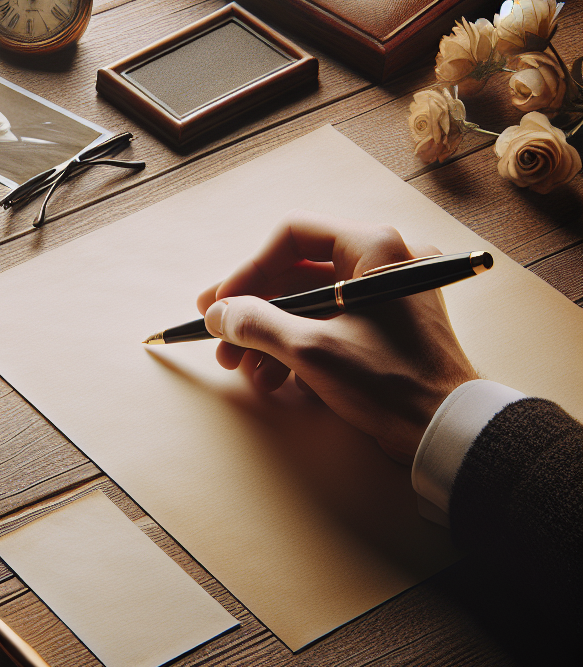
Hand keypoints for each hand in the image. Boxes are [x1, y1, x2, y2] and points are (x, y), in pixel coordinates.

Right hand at [197, 211, 477, 462]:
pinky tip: (275, 378)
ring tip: (242, 367)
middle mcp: (383, 261)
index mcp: (373, 247)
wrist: (448, 430)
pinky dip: (298, 345)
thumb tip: (218, 313)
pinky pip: (330, 321)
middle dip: (253, 309)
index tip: (221, 302)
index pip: (292, 237)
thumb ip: (256, 323)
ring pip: (309, 301)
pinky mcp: (386, 324)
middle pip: (297, 271)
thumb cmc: (391, 382)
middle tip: (219, 333)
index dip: (248, 270)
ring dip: (269, 333)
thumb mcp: (310, 349)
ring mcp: (386, 293)